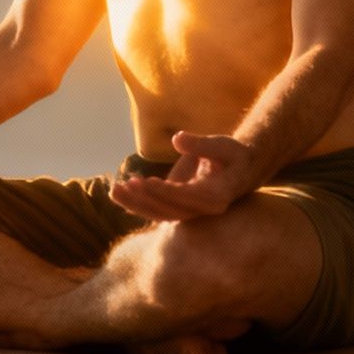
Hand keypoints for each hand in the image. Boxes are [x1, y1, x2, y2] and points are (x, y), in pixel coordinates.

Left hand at [109, 130, 258, 221]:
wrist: (239, 170)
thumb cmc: (232, 155)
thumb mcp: (222, 145)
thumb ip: (201, 144)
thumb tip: (177, 139)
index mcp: (217, 197)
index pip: (188, 198)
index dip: (167, 192)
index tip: (147, 182)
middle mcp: (203, 211)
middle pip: (171, 210)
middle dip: (147, 198)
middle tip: (128, 184)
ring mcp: (190, 213)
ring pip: (160, 214)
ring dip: (136, 204)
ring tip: (115, 190)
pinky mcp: (178, 208)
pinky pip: (156, 210)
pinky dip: (136, 204)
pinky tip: (118, 192)